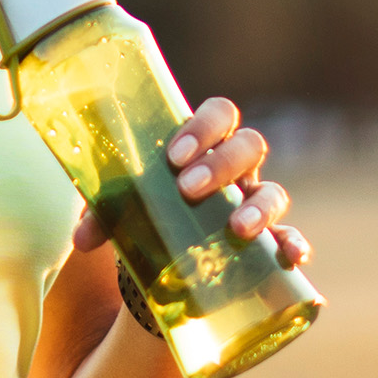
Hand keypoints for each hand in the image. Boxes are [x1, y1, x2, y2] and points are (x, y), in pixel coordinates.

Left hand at [67, 96, 311, 269]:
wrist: (167, 262)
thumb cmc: (149, 217)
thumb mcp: (124, 209)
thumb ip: (103, 215)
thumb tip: (82, 238)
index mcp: (205, 148)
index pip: (220, 114)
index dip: (204, 128)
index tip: (174, 156)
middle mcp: (237, 172)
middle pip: (250, 145)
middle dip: (222, 164)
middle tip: (188, 189)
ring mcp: (255, 207)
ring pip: (275, 191)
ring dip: (259, 206)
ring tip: (236, 228)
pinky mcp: (267, 246)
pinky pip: (290, 239)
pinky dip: (294, 245)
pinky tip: (291, 256)